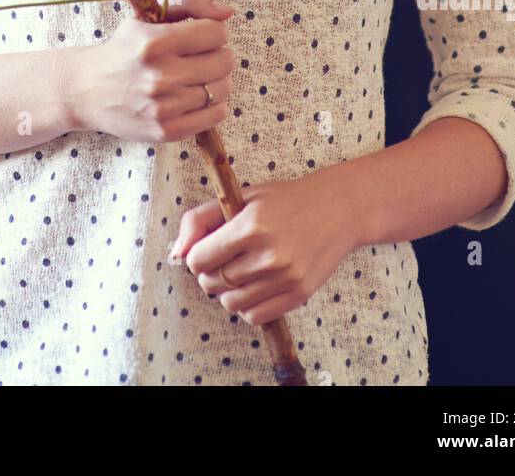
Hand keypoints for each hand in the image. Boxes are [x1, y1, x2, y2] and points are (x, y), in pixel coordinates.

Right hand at [71, 0, 235, 143]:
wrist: (87, 90)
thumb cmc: (123, 49)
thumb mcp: (147, 16)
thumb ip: (189, 1)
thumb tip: (227, 12)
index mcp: (154, 42)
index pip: (216, 33)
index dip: (213, 32)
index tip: (201, 36)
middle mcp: (160, 75)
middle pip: (224, 61)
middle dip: (217, 54)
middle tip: (200, 57)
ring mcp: (164, 107)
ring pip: (223, 88)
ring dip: (216, 80)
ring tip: (197, 77)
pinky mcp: (166, 131)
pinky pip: (216, 115)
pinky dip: (215, 105)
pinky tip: (197, 96)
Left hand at [169, 168, 361, 326]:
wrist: (337, 209)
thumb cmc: (284, 200)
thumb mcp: (241, 197)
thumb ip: (200, 220)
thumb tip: (176, 253)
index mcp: (250, 225)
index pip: (198, 260)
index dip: (196, 256)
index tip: (206, 249)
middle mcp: (268, 254)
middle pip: (212, 283)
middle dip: (209, 273)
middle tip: (224, 258)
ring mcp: (285, 277)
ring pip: (230, 303)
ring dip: (227, 290)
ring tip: (240, 271)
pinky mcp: (299, 295)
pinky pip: (254, 316)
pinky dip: (247, 306)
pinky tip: (256, 285)